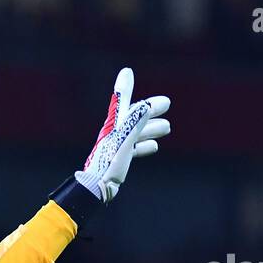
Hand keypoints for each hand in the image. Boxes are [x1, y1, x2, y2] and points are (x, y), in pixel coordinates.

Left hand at [76, 67, 170, 202]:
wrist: (96, 189)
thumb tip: (146, 104)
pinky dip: (144, 146)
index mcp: (114, 126)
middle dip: (150, 110)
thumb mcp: (125, 139)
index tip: (127, 73)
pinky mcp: (117, 161)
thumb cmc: (109, 164)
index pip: (125, 103)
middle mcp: (114, 134)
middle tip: (167, 104)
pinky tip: (154, 147)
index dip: (126, 88)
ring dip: (151, 128)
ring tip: (167, 128)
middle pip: (134, 117)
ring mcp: (115, 148)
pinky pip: (133, 149)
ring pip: (136, 134)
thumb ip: (135, 121)